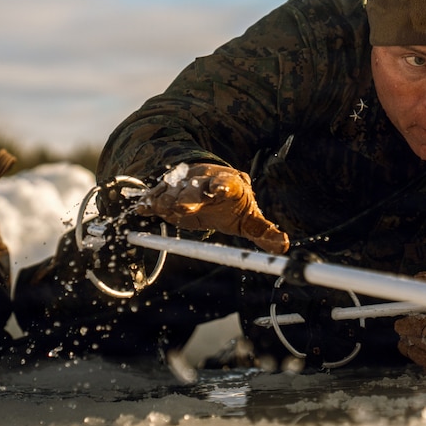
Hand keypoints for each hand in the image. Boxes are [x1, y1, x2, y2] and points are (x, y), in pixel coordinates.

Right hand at [135, 163, 289, 253]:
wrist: (211, 184)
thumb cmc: (232, 204)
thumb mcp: (248, 218)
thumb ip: (263, 231)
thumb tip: (283, 245)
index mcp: (230, 185)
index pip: (226, 183)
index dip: (221, 185)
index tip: (217, 189)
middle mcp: (207, 179)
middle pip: (197, 186)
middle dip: (189, 195)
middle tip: (180, 206)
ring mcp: (187, 181)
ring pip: (176, 188)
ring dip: (167, 198)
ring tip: (159, 207)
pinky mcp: (169, 187)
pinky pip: (158, 192)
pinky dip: (151, 200)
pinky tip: (143, 208)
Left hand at [394, 272, 425, 378]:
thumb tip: (418, 278)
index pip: (422, 323)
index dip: (407, 323)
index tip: (400, 321)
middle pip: (420, 340)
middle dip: (405, 336)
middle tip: (401, 330)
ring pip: (421, 357)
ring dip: (409, 350)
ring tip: (406, 343)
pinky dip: (421, 363)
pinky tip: (421, 355)